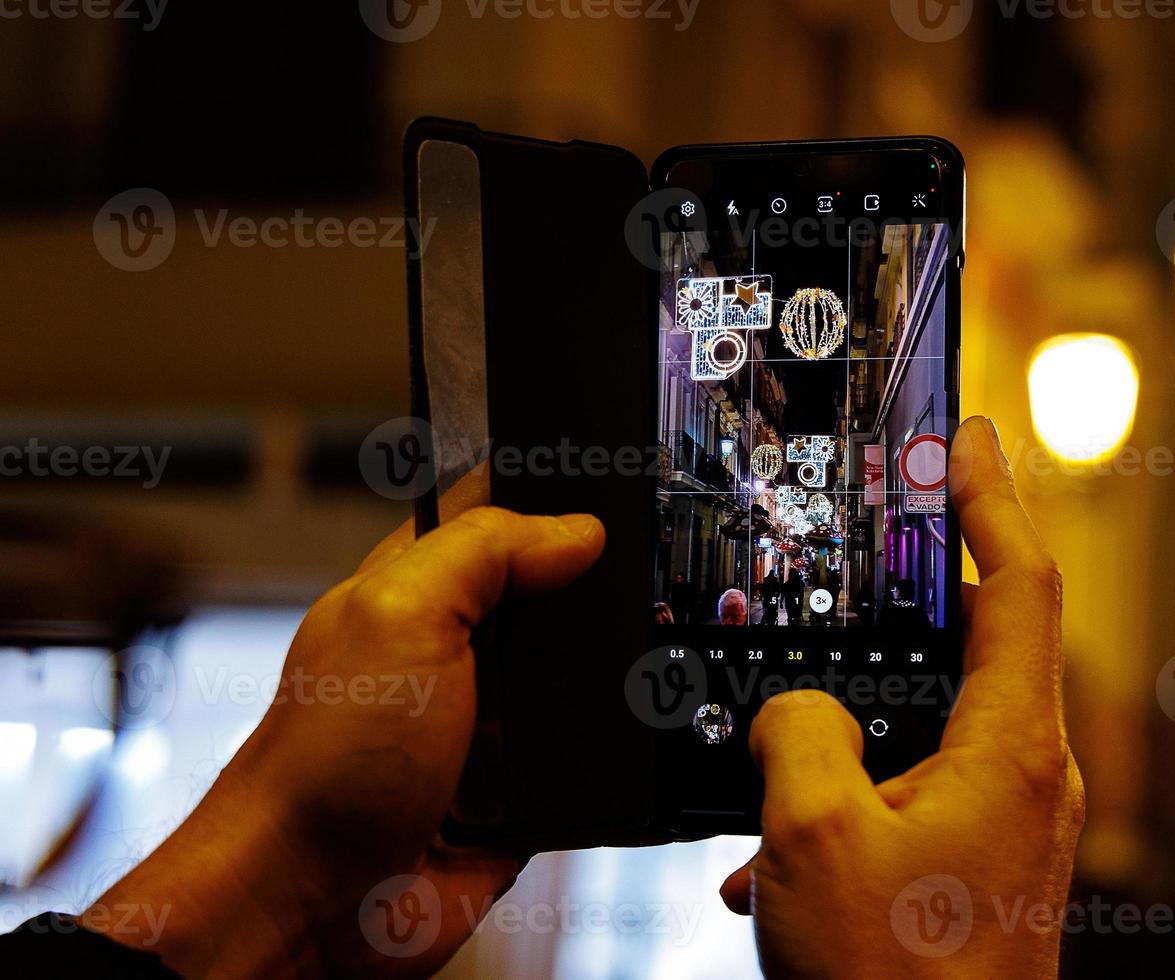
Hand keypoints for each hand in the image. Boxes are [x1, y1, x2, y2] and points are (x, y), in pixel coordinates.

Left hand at [88, 467, 606, 976]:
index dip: (554, 504)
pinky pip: (590, 767)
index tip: (611, 507)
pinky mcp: (519, 796)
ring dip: (601, 693)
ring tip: (601, 694)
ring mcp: (489, 727)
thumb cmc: (319, 767)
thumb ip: (485, 552)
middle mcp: (454, 652)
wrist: (313, 906)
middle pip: (557, 599)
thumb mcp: (400, 617)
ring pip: (583, 685)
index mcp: (416, 589)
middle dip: (593, 605)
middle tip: (617, 610)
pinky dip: (605, 768)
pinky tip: (600, 759)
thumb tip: (578, 527)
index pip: (498, 517)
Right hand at [720, 417, 1084, 977]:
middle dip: (909, 599)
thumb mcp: (815, 835)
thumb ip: (798, 734)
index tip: (965, 439)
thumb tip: (794, 710)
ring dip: (851, 726)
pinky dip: (846, 798)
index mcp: (1010, 749)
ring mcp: (1004, 825)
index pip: (1019, 582)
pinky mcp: (974, 867)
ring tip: (783, 741)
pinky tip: (774, 853)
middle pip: (977, 644)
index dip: (990, 497)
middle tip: (869, 546)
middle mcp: (1025, 777)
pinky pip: (907, 794)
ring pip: (925, 726)